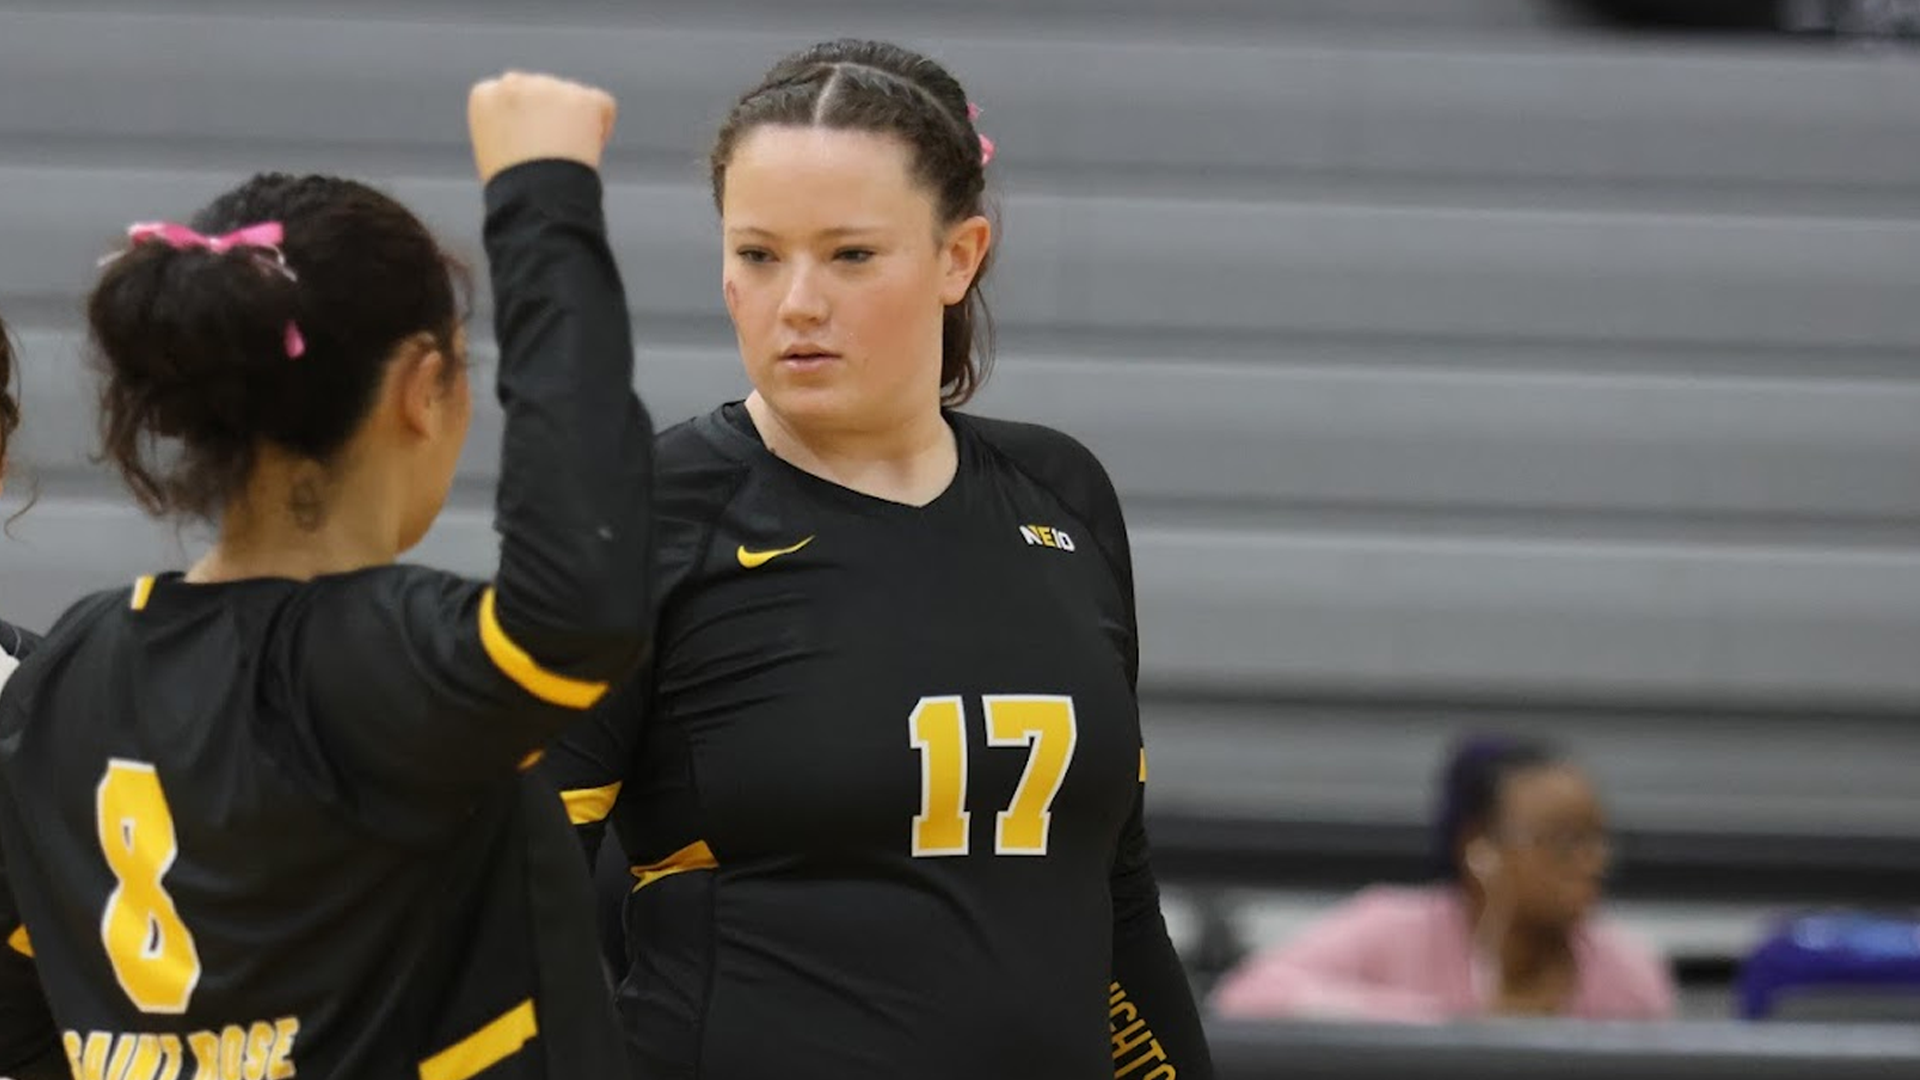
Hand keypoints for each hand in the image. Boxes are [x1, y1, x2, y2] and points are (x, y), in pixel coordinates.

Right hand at [468, 71, 617, 183]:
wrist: (535, 198)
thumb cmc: (513, 188)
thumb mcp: (493, 151)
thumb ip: (507, 126)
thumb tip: (532, 125)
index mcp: (485, 95)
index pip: (509, 95)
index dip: (523, 121)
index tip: (528, 145)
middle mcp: (514, 83)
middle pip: (540, 91)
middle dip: (548, 116)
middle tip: (552, 152)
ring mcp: (550, 88)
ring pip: (570, 99)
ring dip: (574, 122)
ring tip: (568, 157)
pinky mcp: (583, 99)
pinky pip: (602, 105)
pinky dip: (602, 124)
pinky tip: (592, 148)